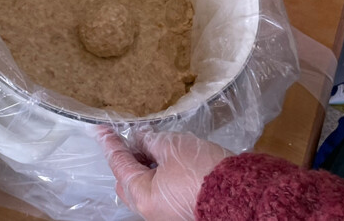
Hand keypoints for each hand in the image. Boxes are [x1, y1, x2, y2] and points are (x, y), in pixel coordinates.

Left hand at [97, 127, 231, 220]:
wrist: (243, 194)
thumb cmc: (204, 172)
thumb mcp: (172, 147)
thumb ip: (149, 141)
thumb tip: (139, 138)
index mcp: (143, 196)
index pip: (119, 164)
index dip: (111, 143)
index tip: (100, 130)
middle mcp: (152, 211)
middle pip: (129, 181)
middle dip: (128, 159)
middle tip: (132, 139)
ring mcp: (167, 214)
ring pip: (147, 187)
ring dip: (146, 166)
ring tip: (153, 145)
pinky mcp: (183, 212)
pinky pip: (163, 192)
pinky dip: (160, 175)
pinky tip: (169, 160)